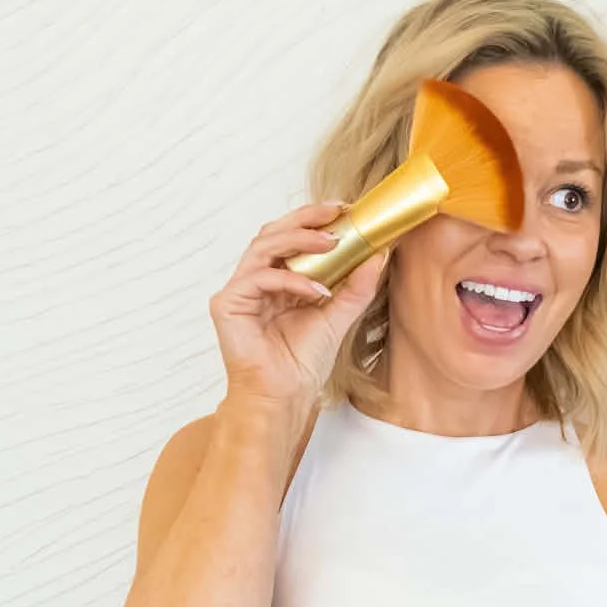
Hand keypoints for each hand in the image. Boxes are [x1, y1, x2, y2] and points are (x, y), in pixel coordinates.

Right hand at [208, 202, 387, 407]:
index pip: (291, 237)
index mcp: (277, 279)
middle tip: (337, 213)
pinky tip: (317, 290)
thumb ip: (356, 286)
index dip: (314, 220)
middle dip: (306, 218)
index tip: (345, 210)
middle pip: (273, 232)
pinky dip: (291, 279)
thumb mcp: (339, 316)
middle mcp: (255, 280)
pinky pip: (259, 278)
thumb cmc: (302, 362)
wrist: (285, 396)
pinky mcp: (227, 304)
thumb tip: (379, 254)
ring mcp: (239, 291)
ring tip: (332, 243)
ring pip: (263, 246)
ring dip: (300, 240)